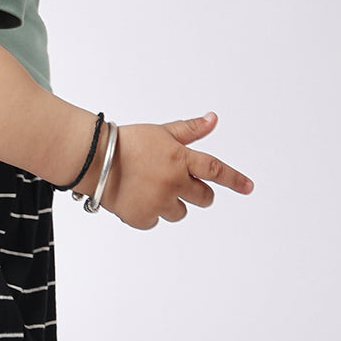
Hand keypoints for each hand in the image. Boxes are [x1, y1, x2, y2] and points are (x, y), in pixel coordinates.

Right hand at [100, 112, 252, 229]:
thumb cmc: (125, 143)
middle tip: (180, 185)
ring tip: (149, 189)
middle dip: (199, 193)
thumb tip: (213, 119)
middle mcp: (173, 182)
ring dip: (171, 204)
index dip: (235, 179)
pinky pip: (156, 221)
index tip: (249, 187)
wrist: (91, 160)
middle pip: (204, 197)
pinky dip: (148, 213)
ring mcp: (158, 202)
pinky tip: (135, 198)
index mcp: (180, 158)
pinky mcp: (143, 218)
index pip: (215, 169)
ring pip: (180, 212)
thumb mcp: (160, 132)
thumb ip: (189, 130)